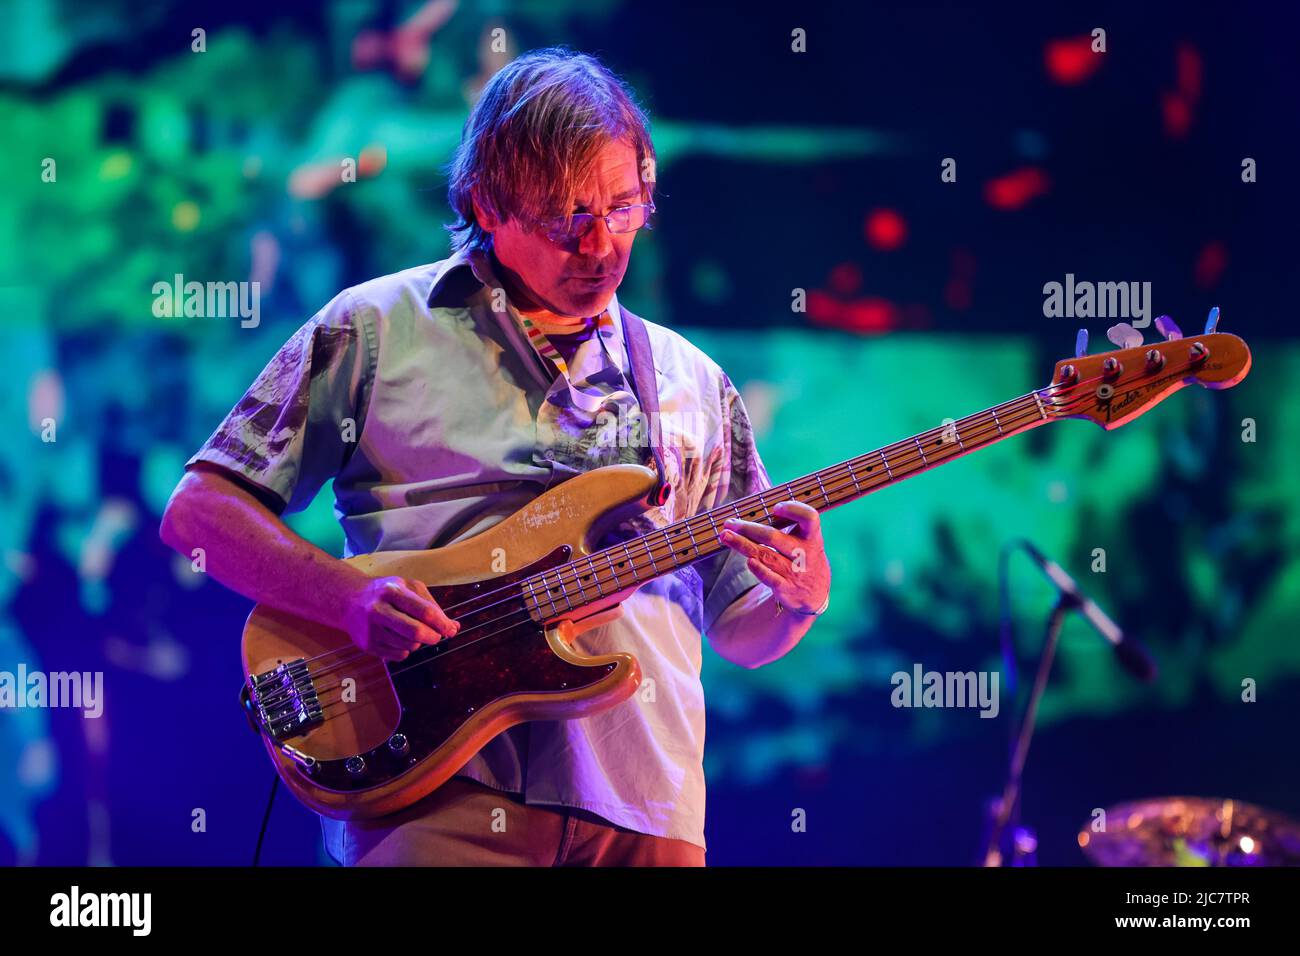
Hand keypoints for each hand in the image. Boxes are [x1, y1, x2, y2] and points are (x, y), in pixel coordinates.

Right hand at [342, 576, 459, 660]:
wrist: (350, 600)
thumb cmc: (386, 593)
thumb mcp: (408, 587)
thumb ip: (432, 605)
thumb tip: (453, 627)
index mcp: (393, 591)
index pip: (425, 612)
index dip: (442, 624)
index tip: (450, 630)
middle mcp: (379, 610)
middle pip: (416, 632)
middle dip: (433, 637)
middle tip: (436, 635)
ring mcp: (371, 629)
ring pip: (409, 646)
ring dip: (418, 643)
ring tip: (411, 631)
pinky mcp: (368, 645)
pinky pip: (399, 656)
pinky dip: (406, 650)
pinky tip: (398, 638)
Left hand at [718, 500, 830, 614]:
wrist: (815, 594)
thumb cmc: (805, 557)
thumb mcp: (807, 540)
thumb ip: (790, 523)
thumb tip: (758, 501)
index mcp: (811, 537)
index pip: (809, 518)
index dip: (793, 510)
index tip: (775, 508)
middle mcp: (804, 553)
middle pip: (774, 537)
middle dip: (749, 529)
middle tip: (730, 523)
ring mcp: (794, 571)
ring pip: (766, 555)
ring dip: (743, 545)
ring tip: (726, 536)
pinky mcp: (785, 587)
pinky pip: (770, 578)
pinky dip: (759, 570)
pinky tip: (747, 561)